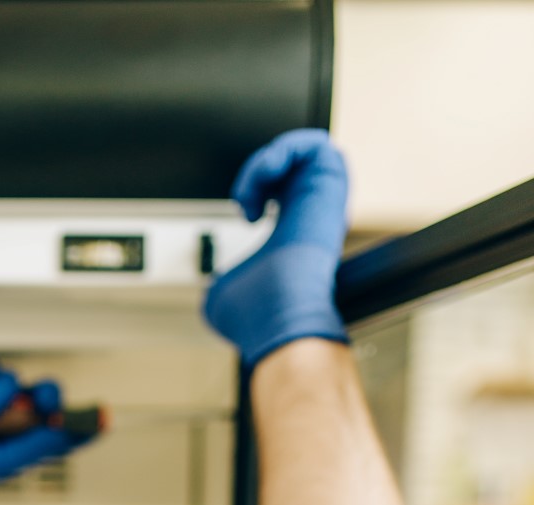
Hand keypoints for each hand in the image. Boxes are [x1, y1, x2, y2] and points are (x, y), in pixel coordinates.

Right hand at [0, 354, 89, 498]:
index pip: (56, 433)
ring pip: (13, 381)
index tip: (105, 416)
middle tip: (30, 409)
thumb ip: (34, 446)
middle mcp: (4, 419)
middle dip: (44, 399)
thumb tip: (69, 430)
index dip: (81, 423)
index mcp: (14, 447)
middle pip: (45, 396)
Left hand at [204, 129, 349, 371]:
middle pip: (297, 165)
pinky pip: (317, 146)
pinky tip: (265, 175)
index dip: (260, 185)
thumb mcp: (225, 291)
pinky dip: (283, 150)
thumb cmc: (257, 316)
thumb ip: (223, 276)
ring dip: (272, 157)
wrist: (277, 319)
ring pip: (309, 150)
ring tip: (255, 185)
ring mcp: (323, 205)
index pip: (286, 190)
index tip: (245, 212)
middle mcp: (313, 217)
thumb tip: (216, 283)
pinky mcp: (329, 192)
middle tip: (248, 199)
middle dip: (264, 169)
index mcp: (295, 236)